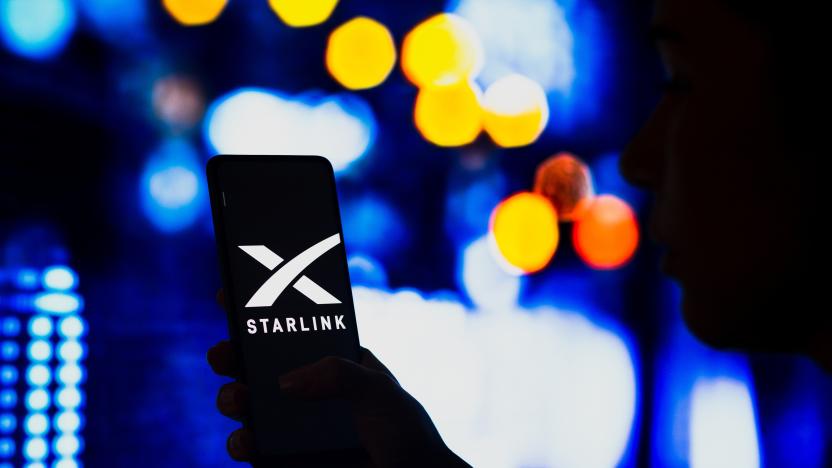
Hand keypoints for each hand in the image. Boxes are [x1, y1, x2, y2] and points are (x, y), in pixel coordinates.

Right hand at [207, 289, 468, 467]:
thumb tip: (285, 382)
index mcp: (333, 361)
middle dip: (233, 354)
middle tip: (225, 352)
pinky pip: (251, 447)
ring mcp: (294, 426)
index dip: (261, 311)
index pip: (292, 329)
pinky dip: (242, 442)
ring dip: (232, 397)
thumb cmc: (406, 434)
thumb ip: (337, 375)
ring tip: (239, 398)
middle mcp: (309, 389)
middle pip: (258, 365)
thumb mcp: (379, 390)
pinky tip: (247, 439)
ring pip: (248, 404)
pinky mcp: (284, 459)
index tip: (231, 296)